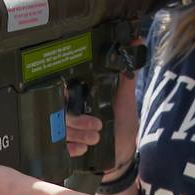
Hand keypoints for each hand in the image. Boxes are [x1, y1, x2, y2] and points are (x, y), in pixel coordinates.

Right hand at [66, 43, 140, 175]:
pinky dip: (70, 148)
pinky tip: (82, 149)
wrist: (123, 154)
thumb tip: (136, 40)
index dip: (64, 92)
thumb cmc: (122, 123)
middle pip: (58, 111)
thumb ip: (127, 74)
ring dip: (77, 134)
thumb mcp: (125, 98)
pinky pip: (58, 148)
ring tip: (96, 138)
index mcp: (79, 96)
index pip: (62, 90)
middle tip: (97, 126)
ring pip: (58, 129)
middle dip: (76, 120)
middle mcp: (69, 111)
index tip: (71, 95)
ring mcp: (66, 130)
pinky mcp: (65, 148)